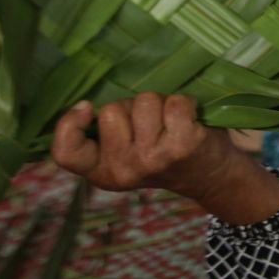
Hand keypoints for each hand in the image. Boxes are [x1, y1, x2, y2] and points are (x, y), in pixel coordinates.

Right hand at [51, 93, 278, 223]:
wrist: (212, 176)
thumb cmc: (165, 154)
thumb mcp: (127, 153)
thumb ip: (106, 134)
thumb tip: (85, 105)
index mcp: (103, 172)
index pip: (66, 153)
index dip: (68, 124)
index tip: (86, 108)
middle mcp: (123, 170)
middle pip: (111, 110)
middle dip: (132, 107)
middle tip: (154, 125)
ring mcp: (151, 159)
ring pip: (144, 102)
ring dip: (161, 104)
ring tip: (173, 124)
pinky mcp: (180, 146)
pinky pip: (174, 102)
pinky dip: (185, 103)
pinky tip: (191, 121)